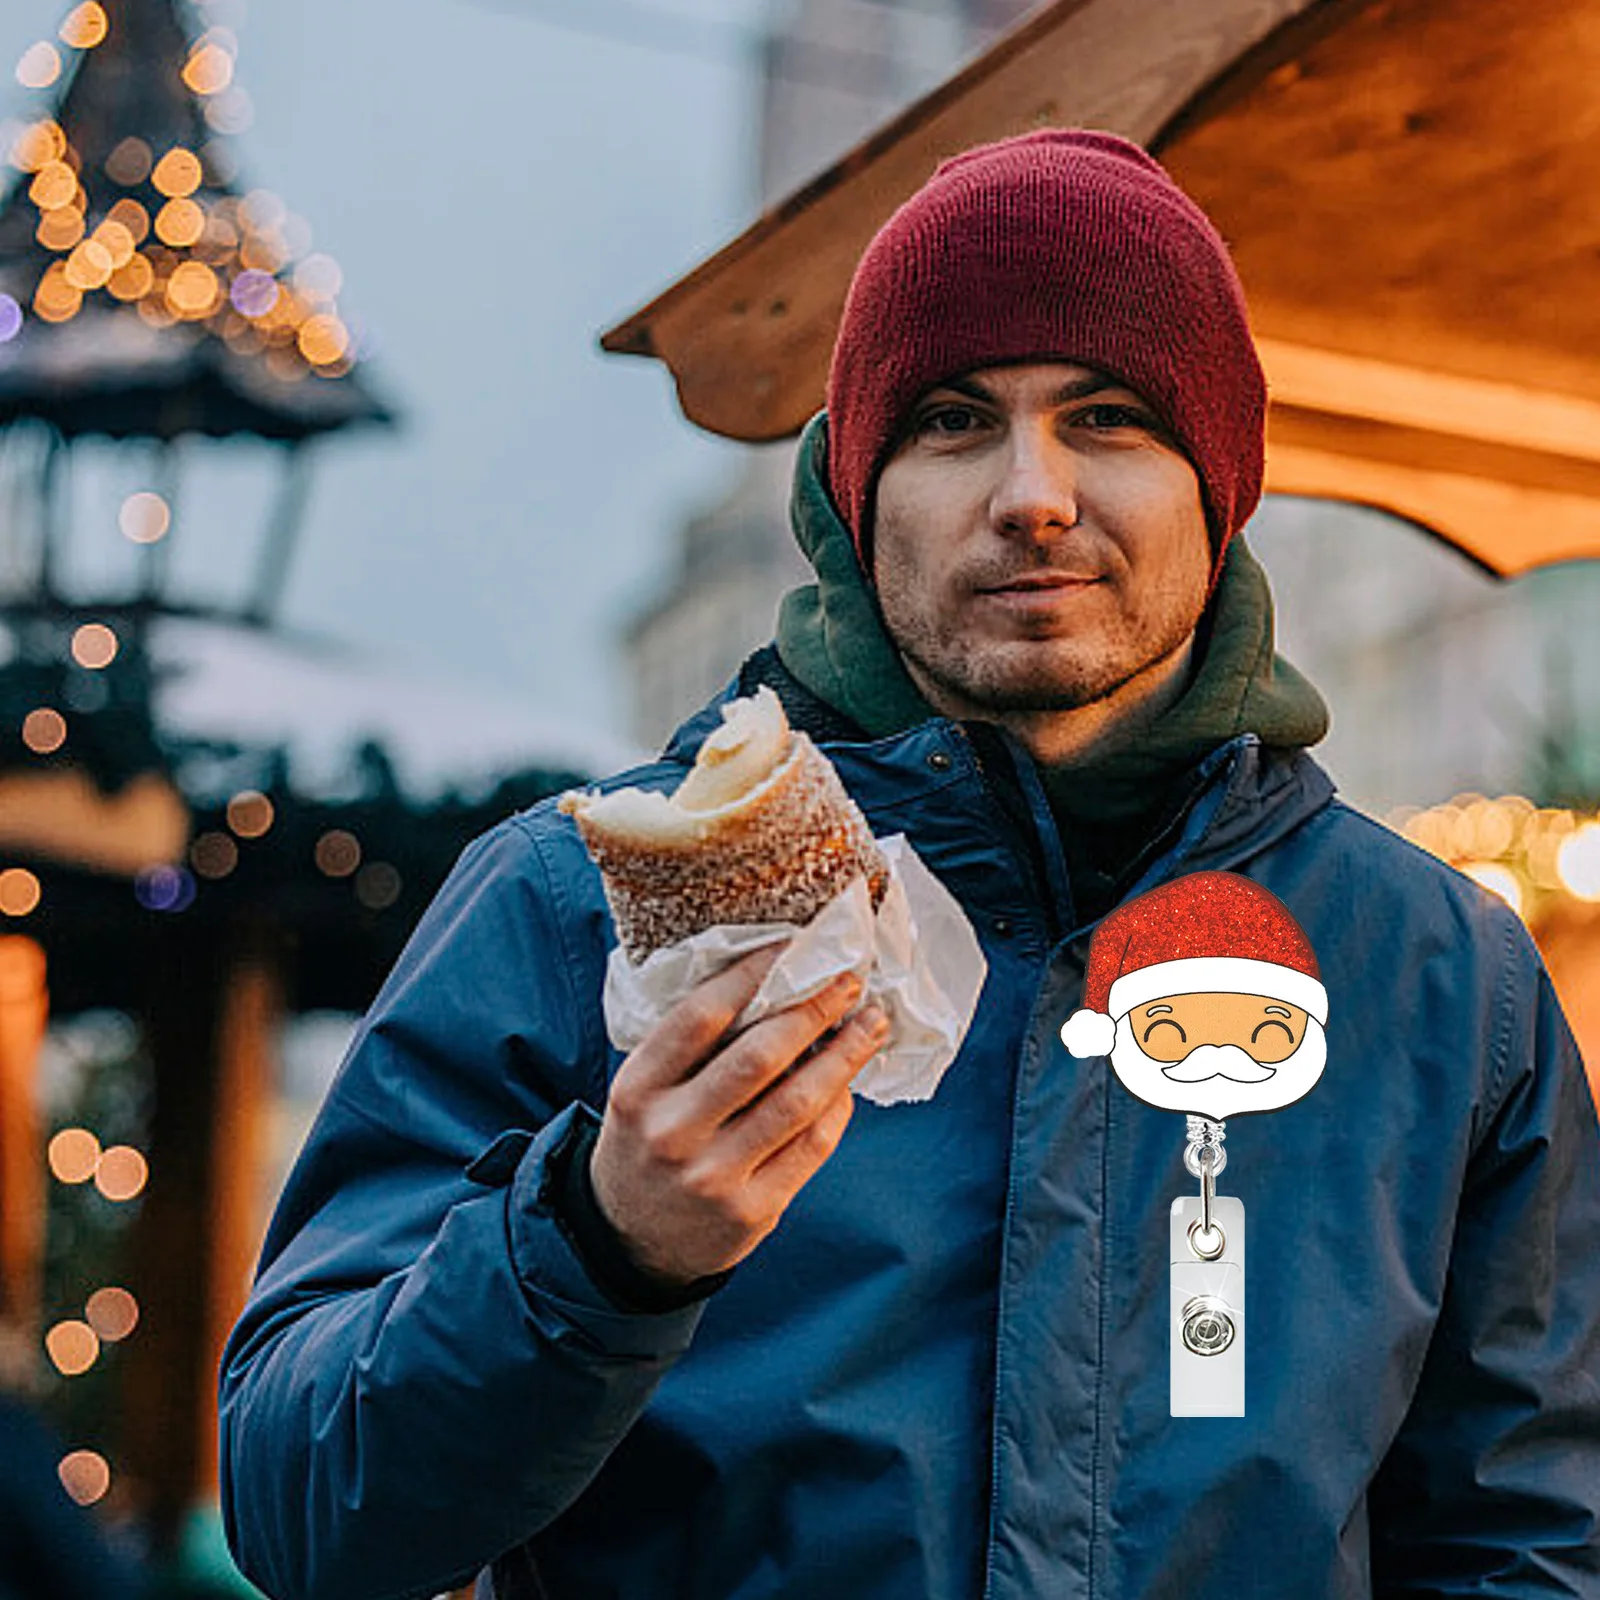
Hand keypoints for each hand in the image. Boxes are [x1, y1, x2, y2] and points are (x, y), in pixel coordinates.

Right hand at [589, 946, 889, 1287]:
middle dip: (814, 1010)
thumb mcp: (643, 1091)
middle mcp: (672, 1132)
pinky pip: (811, 1146)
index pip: (701, 1016)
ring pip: (797, 1102)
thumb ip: (692, 1047)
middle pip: (759, 1056)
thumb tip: (776, 983)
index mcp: (638, 1089)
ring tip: (871, 1024)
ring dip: (844, 1055)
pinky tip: (849, 1082)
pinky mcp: (752, 1210)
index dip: (753, 974)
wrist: (630, 1239)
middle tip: (849, 981)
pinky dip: (837, 1107)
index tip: (794, 945)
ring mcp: (713, 1176)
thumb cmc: (647, 1141)